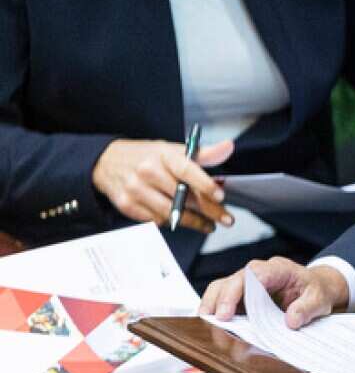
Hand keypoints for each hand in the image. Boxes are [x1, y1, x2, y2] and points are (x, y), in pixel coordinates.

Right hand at [91, 139, 233, 232]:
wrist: (108, 162)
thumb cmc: (147, 157)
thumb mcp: (173, 149)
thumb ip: (203, 153)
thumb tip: (228, 148)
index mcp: (163, 155)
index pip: (187, 169)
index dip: (205, 184)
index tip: (220, 196)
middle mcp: (148, 171)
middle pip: (183, 196)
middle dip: (209, 210)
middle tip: (226, 219)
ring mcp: (135, 189)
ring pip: (171, 213)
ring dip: (193, 221)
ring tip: (209, 224)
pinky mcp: (127, 205)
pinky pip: (156, 220)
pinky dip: (172, 222)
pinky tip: (183, 219)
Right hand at [198, 257, 349, 328]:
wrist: (316, 289)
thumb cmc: (315, 290)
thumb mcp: (320, 299)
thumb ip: (307, 308)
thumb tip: (291, 320)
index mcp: (276, 269)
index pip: (250, 276)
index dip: (234, 293)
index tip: (226, 314)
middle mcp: (257, 274)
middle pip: (229, 282)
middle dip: (218, 304)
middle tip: (216, 327)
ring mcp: (247, 285)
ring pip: (220, 290)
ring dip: (213, 310)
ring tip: (211, 332)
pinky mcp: (242, 298)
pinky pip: (223, 302)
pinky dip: (217, 316)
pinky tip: (217, 331)